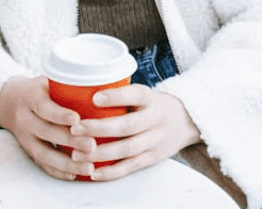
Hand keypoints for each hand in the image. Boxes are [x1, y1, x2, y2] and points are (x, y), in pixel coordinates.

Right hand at [0, 75, 96, 180]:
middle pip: (46, 132)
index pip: (43, 106)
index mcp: (30, 96)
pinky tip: (75, 174)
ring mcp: (24, 136)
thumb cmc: (39, 89)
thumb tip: (105, 85)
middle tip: (92, 145)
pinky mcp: (28, 150)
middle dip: (70, 141)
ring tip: (89, 167)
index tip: (77, 119)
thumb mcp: (48, 80)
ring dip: (67, 163)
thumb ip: (68, 84)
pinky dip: (58, 171)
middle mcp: (24, 117)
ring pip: (43, 153)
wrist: (10, 100)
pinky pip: (42, 164)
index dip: (60, 114)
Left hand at [68, 85, 200, 180]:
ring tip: (77, 153)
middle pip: (128, 126)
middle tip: (75, 128)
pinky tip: (93, 172)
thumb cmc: (153, 104)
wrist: (185, 122)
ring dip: (100, 153)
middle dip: (99, 128)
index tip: (94, 97)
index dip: (115, 97)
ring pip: (127, 149)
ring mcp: (155, 141)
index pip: (135, 95)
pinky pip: (130, 167)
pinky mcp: (152, 158)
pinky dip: (111, 172)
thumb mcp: (143, 92)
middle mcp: (155, 119)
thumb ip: (119, 92)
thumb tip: (80, 89)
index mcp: (150, 98)